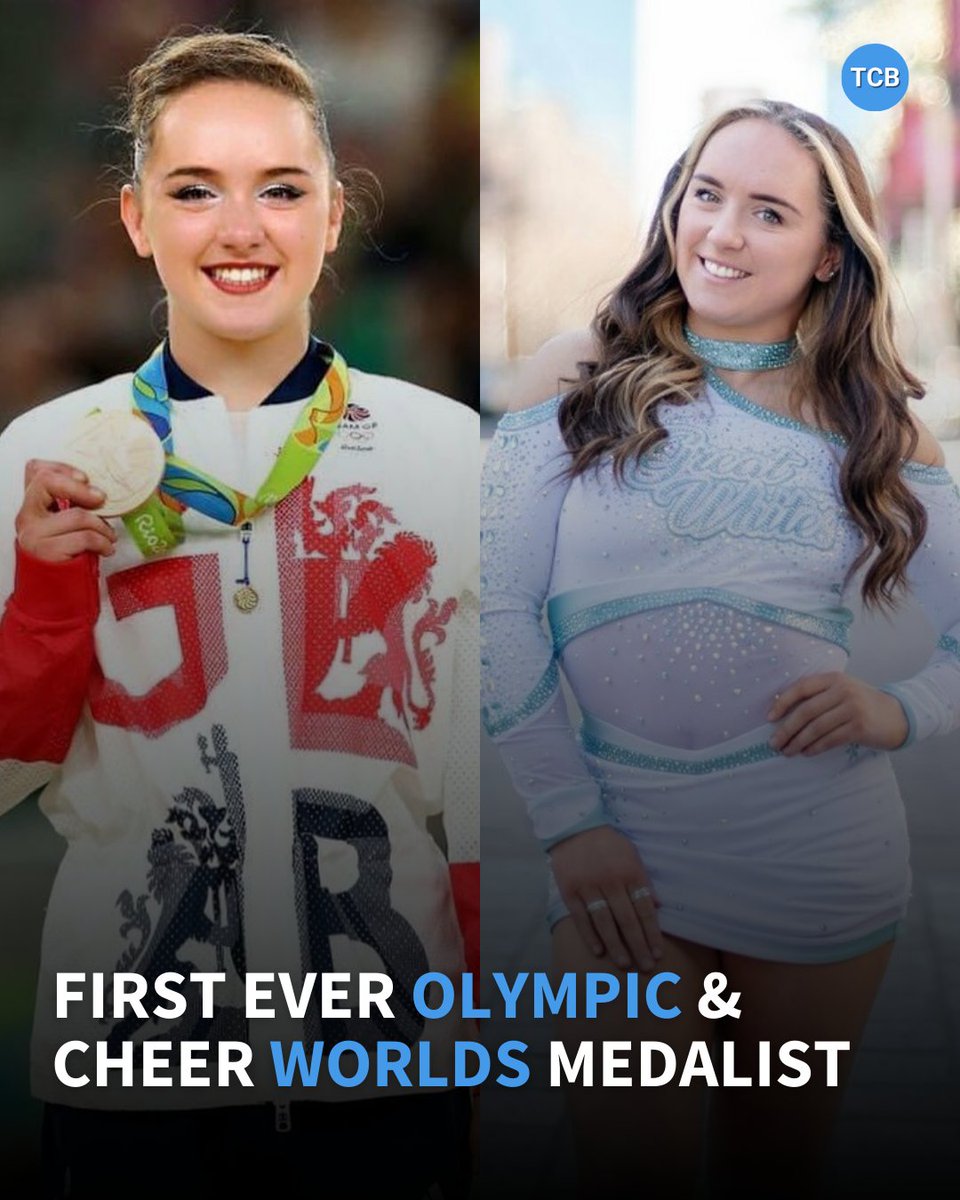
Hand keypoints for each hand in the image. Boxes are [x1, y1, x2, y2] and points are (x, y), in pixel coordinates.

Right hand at [15, 460, 116, 562]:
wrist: (53, 592)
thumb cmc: (64, 556)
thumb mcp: (65, 526)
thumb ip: (71, 505)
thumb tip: (98, 492)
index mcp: (31, 506)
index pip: (35, 471)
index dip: (61, 468)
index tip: (84, 479)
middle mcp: (26, 517)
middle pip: (47, 482)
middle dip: (80, 489)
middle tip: (101, 499)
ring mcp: (34, 535)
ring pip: (76, 515)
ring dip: (102, 526)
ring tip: (110, 537)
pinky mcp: (47, 551)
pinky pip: (85, 538)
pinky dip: (103, 542)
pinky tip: (107, 549)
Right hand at [549, 825, 662, 970]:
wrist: (574, 826)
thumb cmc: (608, 843)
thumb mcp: (632, 855)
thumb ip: (644, 880)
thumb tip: (658, 906)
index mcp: (630, 872)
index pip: (644, 908)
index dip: (652, 933)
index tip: (658, 953)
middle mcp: (611, 881)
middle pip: (627, 919)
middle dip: (638, 945)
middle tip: (646, 967)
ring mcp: (588, 886)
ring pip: (604, 922)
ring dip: (615, 945)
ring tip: (625, 964)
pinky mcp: (569, 890)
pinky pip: (581, 917)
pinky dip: (590, 935)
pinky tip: (598, 951)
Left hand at [768, 672, 907, 754]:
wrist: (898, 715)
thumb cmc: (862, 704)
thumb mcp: (842, 691)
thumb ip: (819, 696)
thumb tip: (784, 715)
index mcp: (834, 678)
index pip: (802, 688)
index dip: (782, 703)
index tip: (769, 718)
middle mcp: (843, 690)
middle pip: (806, 711)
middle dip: (786, 729)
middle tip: (774, 743)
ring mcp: (853, 708)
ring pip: (816, 728)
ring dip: (798, 742)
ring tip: (787, 751)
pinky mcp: (860, 727)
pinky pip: (830, 739)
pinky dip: (815, 747)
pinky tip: (806, 752)